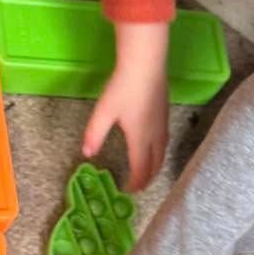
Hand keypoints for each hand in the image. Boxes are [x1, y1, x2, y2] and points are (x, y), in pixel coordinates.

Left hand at [81, 19, 170, 191]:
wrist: (146, 63)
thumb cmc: (124, 88)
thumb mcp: (104, 112)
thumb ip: (95, 134)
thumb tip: (87, 153)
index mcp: (140, 138)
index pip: (140, 167)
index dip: (136, 182)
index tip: (130, 191)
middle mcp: (155, 134)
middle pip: (156, 162)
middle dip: (149, 177)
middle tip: (141, 186)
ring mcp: (163, 122)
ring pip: (163, 151)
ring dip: (156, 164)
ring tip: (151, 170)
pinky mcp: (165, 111)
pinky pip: (165, 139)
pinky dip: (160, 150)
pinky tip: (155, 143)